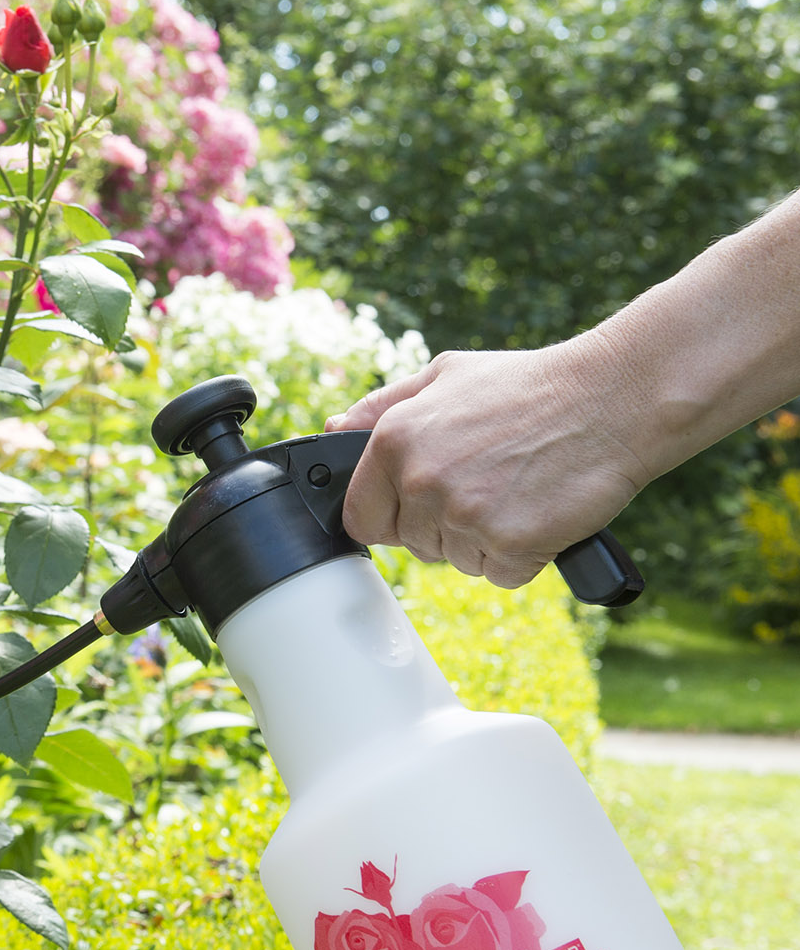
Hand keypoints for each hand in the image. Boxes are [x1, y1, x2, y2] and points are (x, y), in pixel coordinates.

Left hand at [326, 343, 651, 587]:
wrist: (614, 397)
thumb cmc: (529, 387)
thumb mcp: (443, 376)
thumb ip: (381, 407)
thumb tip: (334, 431)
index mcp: (393, 441)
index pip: (360, 518)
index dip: (389, 518)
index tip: (418, 509)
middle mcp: (420, 482)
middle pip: (412, 544)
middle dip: (442, 526)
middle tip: (487, 484)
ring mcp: (465, 517)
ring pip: (456, 560)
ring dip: (484, 540)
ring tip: (518, 490)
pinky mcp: (511, 545)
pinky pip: (500, 573)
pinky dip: (522, 555)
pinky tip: (540, 512)